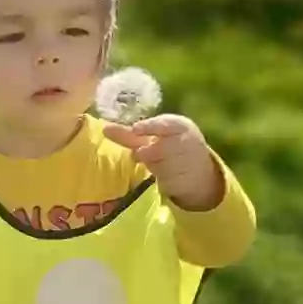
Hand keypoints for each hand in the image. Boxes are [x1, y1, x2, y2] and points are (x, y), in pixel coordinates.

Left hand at [104, 114, 224, 211]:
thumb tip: (104, 129)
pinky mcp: (185, 179)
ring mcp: (188, 161)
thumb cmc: (170, 145)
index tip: (135, 129)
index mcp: (179, 125)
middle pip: (160, 148)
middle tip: (143, 153)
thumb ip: (129, 134)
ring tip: (156, 162)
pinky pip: (165, 179)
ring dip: (153, 165)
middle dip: (148, 152)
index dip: (150, 126)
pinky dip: (160, 177)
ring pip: (161, 165)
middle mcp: (186, 141)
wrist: (197, 168)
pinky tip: (164, 174)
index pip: (166, 124)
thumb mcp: (153, 137)